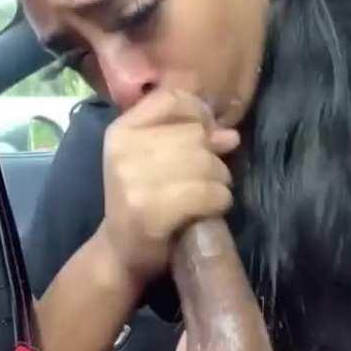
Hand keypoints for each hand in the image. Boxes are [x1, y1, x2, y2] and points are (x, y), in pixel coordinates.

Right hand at [102, 88, 239, 284]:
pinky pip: (207, 192)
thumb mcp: (154, 157)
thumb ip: (188, 137)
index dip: (198, 112)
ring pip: (204, 161)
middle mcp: (124, 149)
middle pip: (193, 133)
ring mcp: (134, 180)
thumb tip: (229, 133)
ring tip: (210, 192)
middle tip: (209, 175)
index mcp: (122, 130)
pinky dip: (219, 200)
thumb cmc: (143, 197)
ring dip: (219, 179)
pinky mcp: (151, 211)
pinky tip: (212, 207)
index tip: (207, 133)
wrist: (121, 252)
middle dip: (212, 155)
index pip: (170, 98)